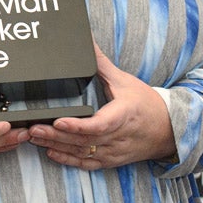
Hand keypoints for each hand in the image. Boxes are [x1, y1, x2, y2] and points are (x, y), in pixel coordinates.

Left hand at [26, 44, 176, 169]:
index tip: (59, 121)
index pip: (99, 124)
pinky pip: (87, 164)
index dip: (78, 126)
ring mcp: (113, 151)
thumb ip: (101, 63)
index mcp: (123, 115)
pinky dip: (68, 160)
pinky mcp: (110, 160)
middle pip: (84, 140)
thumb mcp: (124, 80)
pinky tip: (51, 152)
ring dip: (57, 147)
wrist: (168, 130)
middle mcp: (118, 137)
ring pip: (82, 153)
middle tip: (33, 128)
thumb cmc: (145, 104)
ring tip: (34, 137)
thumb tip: (86, 39)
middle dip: (56, 135)